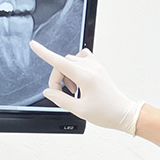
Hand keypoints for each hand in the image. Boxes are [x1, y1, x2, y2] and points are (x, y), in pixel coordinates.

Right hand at [29, 41, 143, 134]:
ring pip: (71, 61)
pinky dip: (76, 68)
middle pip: (63, 63)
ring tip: (74, 91)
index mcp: (86, 77)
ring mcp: (96, 67)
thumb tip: (49, 91)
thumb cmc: (107, 113)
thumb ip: (60, 99)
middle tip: (63, 94)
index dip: (44, 53)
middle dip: (58, 78)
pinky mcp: (99, 68)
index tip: (34, 45)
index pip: (60, 62)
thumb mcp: (80, 110)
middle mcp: (92, 68)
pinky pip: (82, 59)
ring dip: (67, 75)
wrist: (125, 114)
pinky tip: (79, 80)